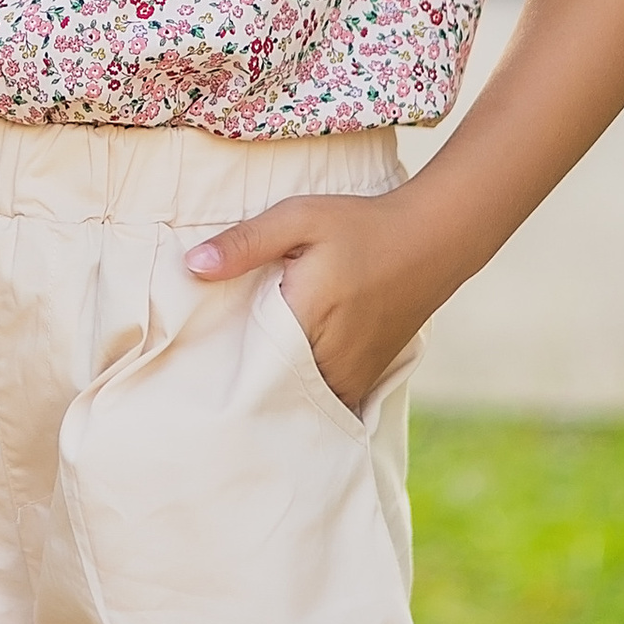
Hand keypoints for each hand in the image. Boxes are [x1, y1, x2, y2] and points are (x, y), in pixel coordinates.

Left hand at [184, 184, 449, 412]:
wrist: (432, 239)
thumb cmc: (360, 226)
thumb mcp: (299, 218)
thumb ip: (245, 243)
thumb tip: (191, 266)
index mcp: (305, 321)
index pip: (248, 365)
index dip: (220, 368)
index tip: (194, 366)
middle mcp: (330, 361)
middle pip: (271, 392)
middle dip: (243, 387)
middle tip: (209, 381)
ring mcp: (352, 376)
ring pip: (299, 405)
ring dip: (274, 396)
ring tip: (242, 382)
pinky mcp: (366, 379)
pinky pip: (325, 402)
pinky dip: (303, 397)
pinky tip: (283, 380)